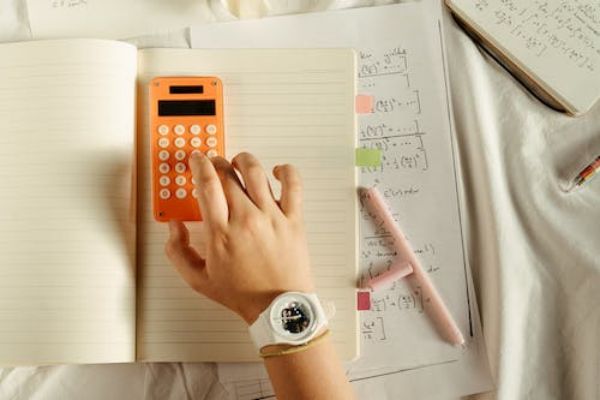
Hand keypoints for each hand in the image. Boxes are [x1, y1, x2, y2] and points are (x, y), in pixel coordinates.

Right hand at [165, 152, 314, 323]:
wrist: (279, 308)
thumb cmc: (243, 294)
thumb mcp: (198, 280)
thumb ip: (177, 252)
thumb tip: (173, 227)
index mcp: (221, 233)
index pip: (207, 185)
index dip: (200, 165)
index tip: (197, 159)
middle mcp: (246, 220)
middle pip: (228, 174)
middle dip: (217, 162)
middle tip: (214, 164)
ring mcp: (272, 217)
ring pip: (256, 172)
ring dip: (243, 160)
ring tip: (239, 163)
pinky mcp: (293, 219)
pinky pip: (293, 184)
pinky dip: (285, 171)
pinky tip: (276, 171)